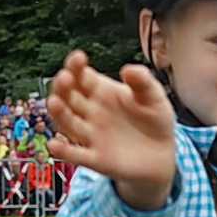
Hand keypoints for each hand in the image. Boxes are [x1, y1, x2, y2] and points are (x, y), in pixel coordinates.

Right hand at [45, 50, 177, 209]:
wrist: (162, 155)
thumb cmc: (155, 121)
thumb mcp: (154, 97)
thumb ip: (143, 82)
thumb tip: (128, 69)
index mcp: (102, 92)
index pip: (82, 76)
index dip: (76, 66)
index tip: (78, 58)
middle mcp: (91, 112)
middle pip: (68, 97)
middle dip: (63, 87)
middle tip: (65, 78)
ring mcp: (91, 135)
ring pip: (67, 122)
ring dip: (58, 112)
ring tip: (54, 102)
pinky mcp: (95, 158)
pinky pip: (75, 155)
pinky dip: (63, 151)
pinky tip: (55, 145)